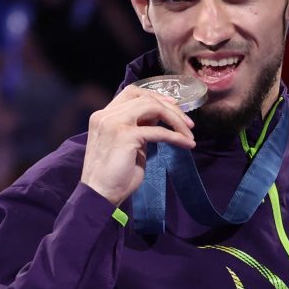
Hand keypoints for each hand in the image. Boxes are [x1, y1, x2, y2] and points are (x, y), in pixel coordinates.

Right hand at [80, 86, 194, 205]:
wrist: (100, 195)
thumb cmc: (115, 175)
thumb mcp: (129, 145)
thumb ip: (139, 129)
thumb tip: (159, 119)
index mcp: (104, 116)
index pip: (132, 93)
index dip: (156, 96)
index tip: (174, 107)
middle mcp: (105, 115)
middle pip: (145, 98)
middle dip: (171, 109)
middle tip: (189, 124)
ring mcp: (113, 123)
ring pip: (152, 107)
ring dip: (176, 119)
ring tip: (189, 134)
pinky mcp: (124, 136)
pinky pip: (158, 131)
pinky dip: (176, 137)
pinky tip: (187, 144)